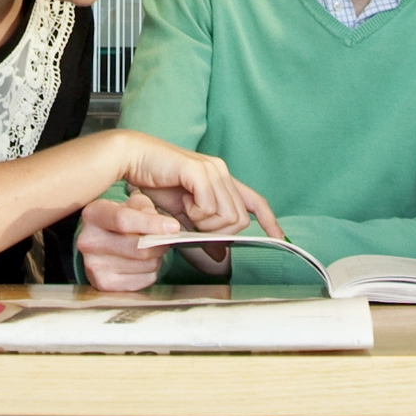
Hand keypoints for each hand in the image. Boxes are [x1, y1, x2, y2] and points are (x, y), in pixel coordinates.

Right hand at [77, 192, 175, 290]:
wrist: (101, 239)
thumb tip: (167, 228)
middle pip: (137, 247)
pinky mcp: (102, 284)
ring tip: (153, 250)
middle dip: (161, 244)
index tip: (173, 227)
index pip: (123, 220)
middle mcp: (88, 241)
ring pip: (143, 265)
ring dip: (157, 258)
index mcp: (94, 214)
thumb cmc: (122, 218)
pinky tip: (144, 263)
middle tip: (169, 239)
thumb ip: (148, 210)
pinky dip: (150, 272)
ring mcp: (93, 265)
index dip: (152, 224)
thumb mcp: (133, 204)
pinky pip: (141, 281)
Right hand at [119, 131, 282, 238]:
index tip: (280, 239)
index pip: (256, 202)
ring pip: (227, 216)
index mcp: (222, 181)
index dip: (270, 221)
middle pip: (240, 219)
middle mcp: (222, 172)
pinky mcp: (200, 171)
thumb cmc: (156, 183)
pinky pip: (210, 207)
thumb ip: (203, 233)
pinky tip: (182, 205)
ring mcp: (213, 169)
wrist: (135, 160)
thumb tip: (221, 254)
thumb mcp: (182, 216)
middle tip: (193, 222)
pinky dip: (196, 214)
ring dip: (205, 224)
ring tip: (185, 211)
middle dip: (218, 231)